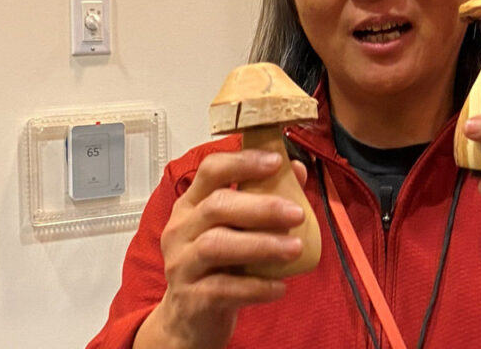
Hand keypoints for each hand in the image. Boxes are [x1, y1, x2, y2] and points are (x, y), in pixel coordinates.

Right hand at [134, 150, 308, 348]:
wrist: (191, 318)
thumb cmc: (219, 264)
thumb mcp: (237, 228)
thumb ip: (265, 197)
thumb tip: (299, 170)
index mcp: (192, 204)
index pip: (211, 170)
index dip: (243, 162)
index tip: (277, 162)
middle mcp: (181, 229)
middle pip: (216, 206)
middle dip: (261, 208)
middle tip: (297, 214)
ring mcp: (181, 263)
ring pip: (216, 246)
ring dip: (261, 245)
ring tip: (295, 248)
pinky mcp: (190, 297)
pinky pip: (223, 288)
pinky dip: (255, 287)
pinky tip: (279, 287)